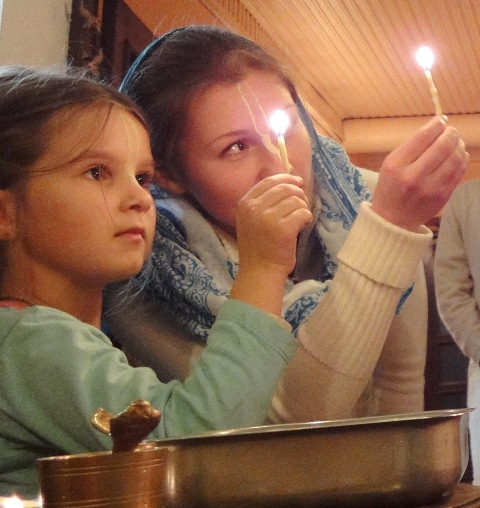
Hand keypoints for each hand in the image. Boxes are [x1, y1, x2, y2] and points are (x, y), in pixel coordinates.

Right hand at [236, 174, 312, 277]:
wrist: (260, 271)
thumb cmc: (259, 247)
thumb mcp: (251, 220)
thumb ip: (262, 201)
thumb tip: (288, 181)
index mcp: (245, 204)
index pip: (268, 181)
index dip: (286, 178)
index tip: (297, 182)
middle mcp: (254, 208)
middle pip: (284, 188)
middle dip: (298, 194)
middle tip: (302, 204)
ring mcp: (267, 218)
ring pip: (295, 200)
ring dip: (303, 207)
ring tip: (300, 219)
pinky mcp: (283, 229)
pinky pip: (302, 213)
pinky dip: (306, 218)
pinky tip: (302, 226)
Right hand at [372, 116, 468, 230]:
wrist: (393, 220)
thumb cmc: (390, 188)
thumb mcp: (390, 165)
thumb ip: (411, 147)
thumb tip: (439, 125)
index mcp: (396, 166)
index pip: (422, 137)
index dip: (436, 125)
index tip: (441, 120)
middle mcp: (413, 176)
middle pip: (442, 145)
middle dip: (450, 133)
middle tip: (450, 131)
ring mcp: (430, 188)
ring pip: (455, 157)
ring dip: (458, 144)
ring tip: (455, 142)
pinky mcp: (443, 195)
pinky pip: (459, 170)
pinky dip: (461, 158)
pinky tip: (457, 155)